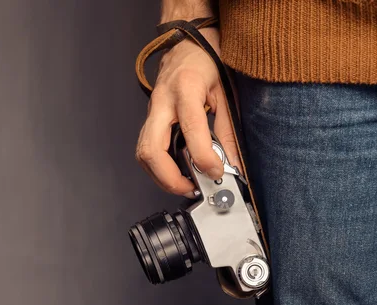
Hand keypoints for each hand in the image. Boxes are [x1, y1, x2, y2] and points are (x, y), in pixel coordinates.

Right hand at [135, 27, 240, 197]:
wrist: (186, 44)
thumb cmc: (205, 60)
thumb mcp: (225, 92)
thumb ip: (227, 130)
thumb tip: (232, 163)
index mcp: (185, 89)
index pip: (191, 129)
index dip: (203, 157)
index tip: (216, 171)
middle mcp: (162, 102)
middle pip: (151, 149)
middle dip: (169, 177)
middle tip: (190, 188)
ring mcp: (152, 111)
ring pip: (143, 153)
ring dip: (161, 176)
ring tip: (184, 184)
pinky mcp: (150, 119)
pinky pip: (146, 149)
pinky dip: (158, 167)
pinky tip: (175, 171)